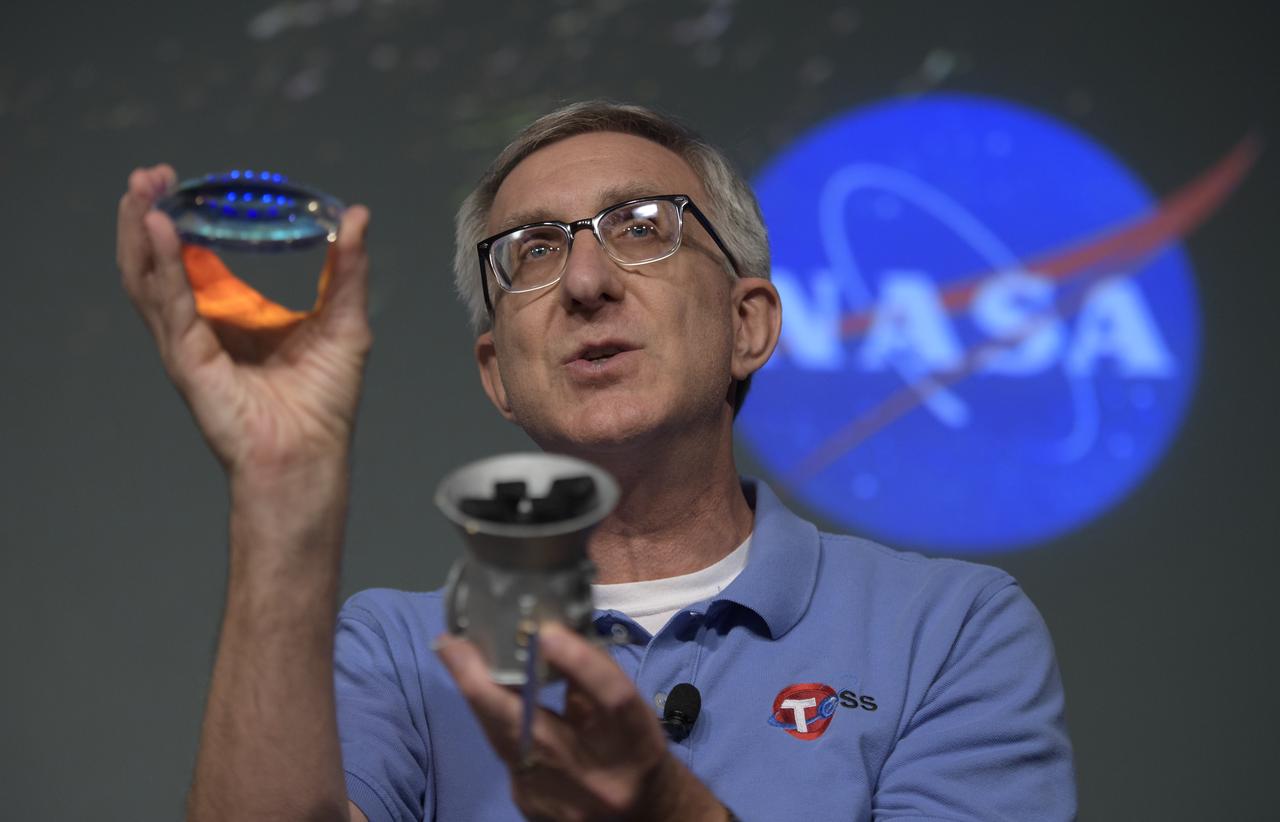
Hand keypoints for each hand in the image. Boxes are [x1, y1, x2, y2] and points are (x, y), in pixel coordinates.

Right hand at [116, 164, 372, 477]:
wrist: (311, 454)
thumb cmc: (326, 400)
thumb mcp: (346, 319)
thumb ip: (349, 268)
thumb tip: (357, 214)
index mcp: (236, 315)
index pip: (197, 258)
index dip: (187, 220)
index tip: (182, 180)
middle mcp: (204, 325)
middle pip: (161, 261)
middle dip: (149, 215)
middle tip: (150, 174)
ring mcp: (189, 343)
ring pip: (148, 278)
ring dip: (139, 232)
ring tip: (141, 190)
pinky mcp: (187, 360)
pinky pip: (169, 305)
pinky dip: (162, 266)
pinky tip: (159, 231)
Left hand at [436, 623, 725, 821]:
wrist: (641, 813)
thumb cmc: (634, 746)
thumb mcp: (630, 708)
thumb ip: (594, 674)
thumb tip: (548, 628)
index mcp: (636, 743)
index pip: (612, 700)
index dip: (581, 663)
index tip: (546, 631)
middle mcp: (599, 779)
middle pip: (537, 731)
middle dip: (488, 686)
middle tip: (455, 645)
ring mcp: (561, 802)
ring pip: (507, 744)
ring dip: (479, 698)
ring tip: (456, 656)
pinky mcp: (532, 808)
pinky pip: (505, 757)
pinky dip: (493, 722)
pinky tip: (483, 698)